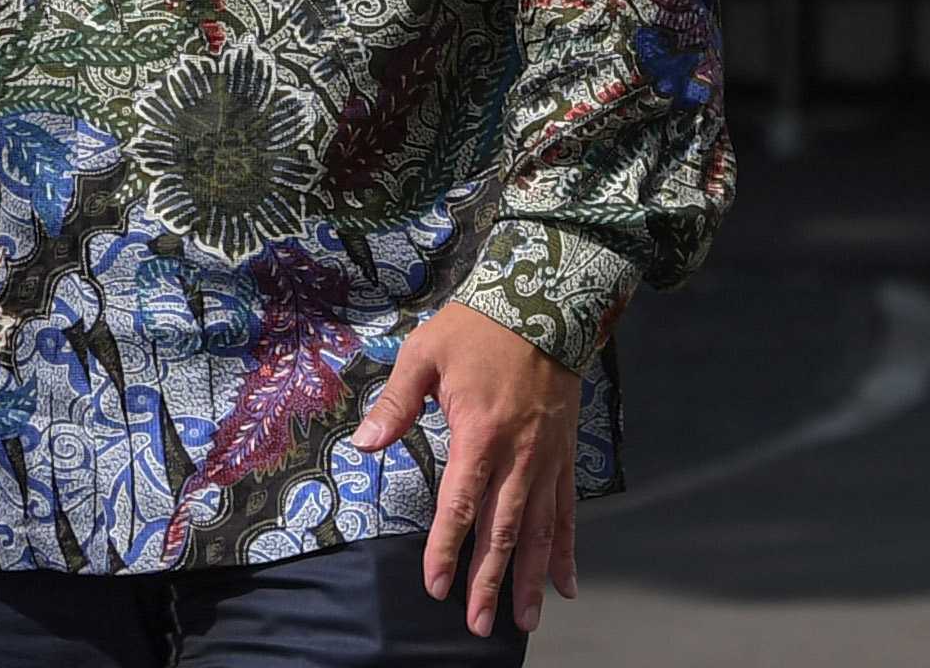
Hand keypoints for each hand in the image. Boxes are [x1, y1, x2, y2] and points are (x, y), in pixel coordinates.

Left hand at [354, 299, 580, 636]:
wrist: (542, 306)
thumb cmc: (477, 329)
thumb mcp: (423, 354)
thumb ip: (394, 404)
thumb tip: (363, 443)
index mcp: (480, 433)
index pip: (460, 505)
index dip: (447, 550)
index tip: (437, 586)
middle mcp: (518, 455)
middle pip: (502, 531)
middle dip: (488, 581)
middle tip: (479, 624)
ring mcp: (546, 459)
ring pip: (539, 531)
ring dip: (530, 578)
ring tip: (525, 620)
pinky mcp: (564, 456)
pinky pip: (567, 511)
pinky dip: (566, 549)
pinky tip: (566, 584)